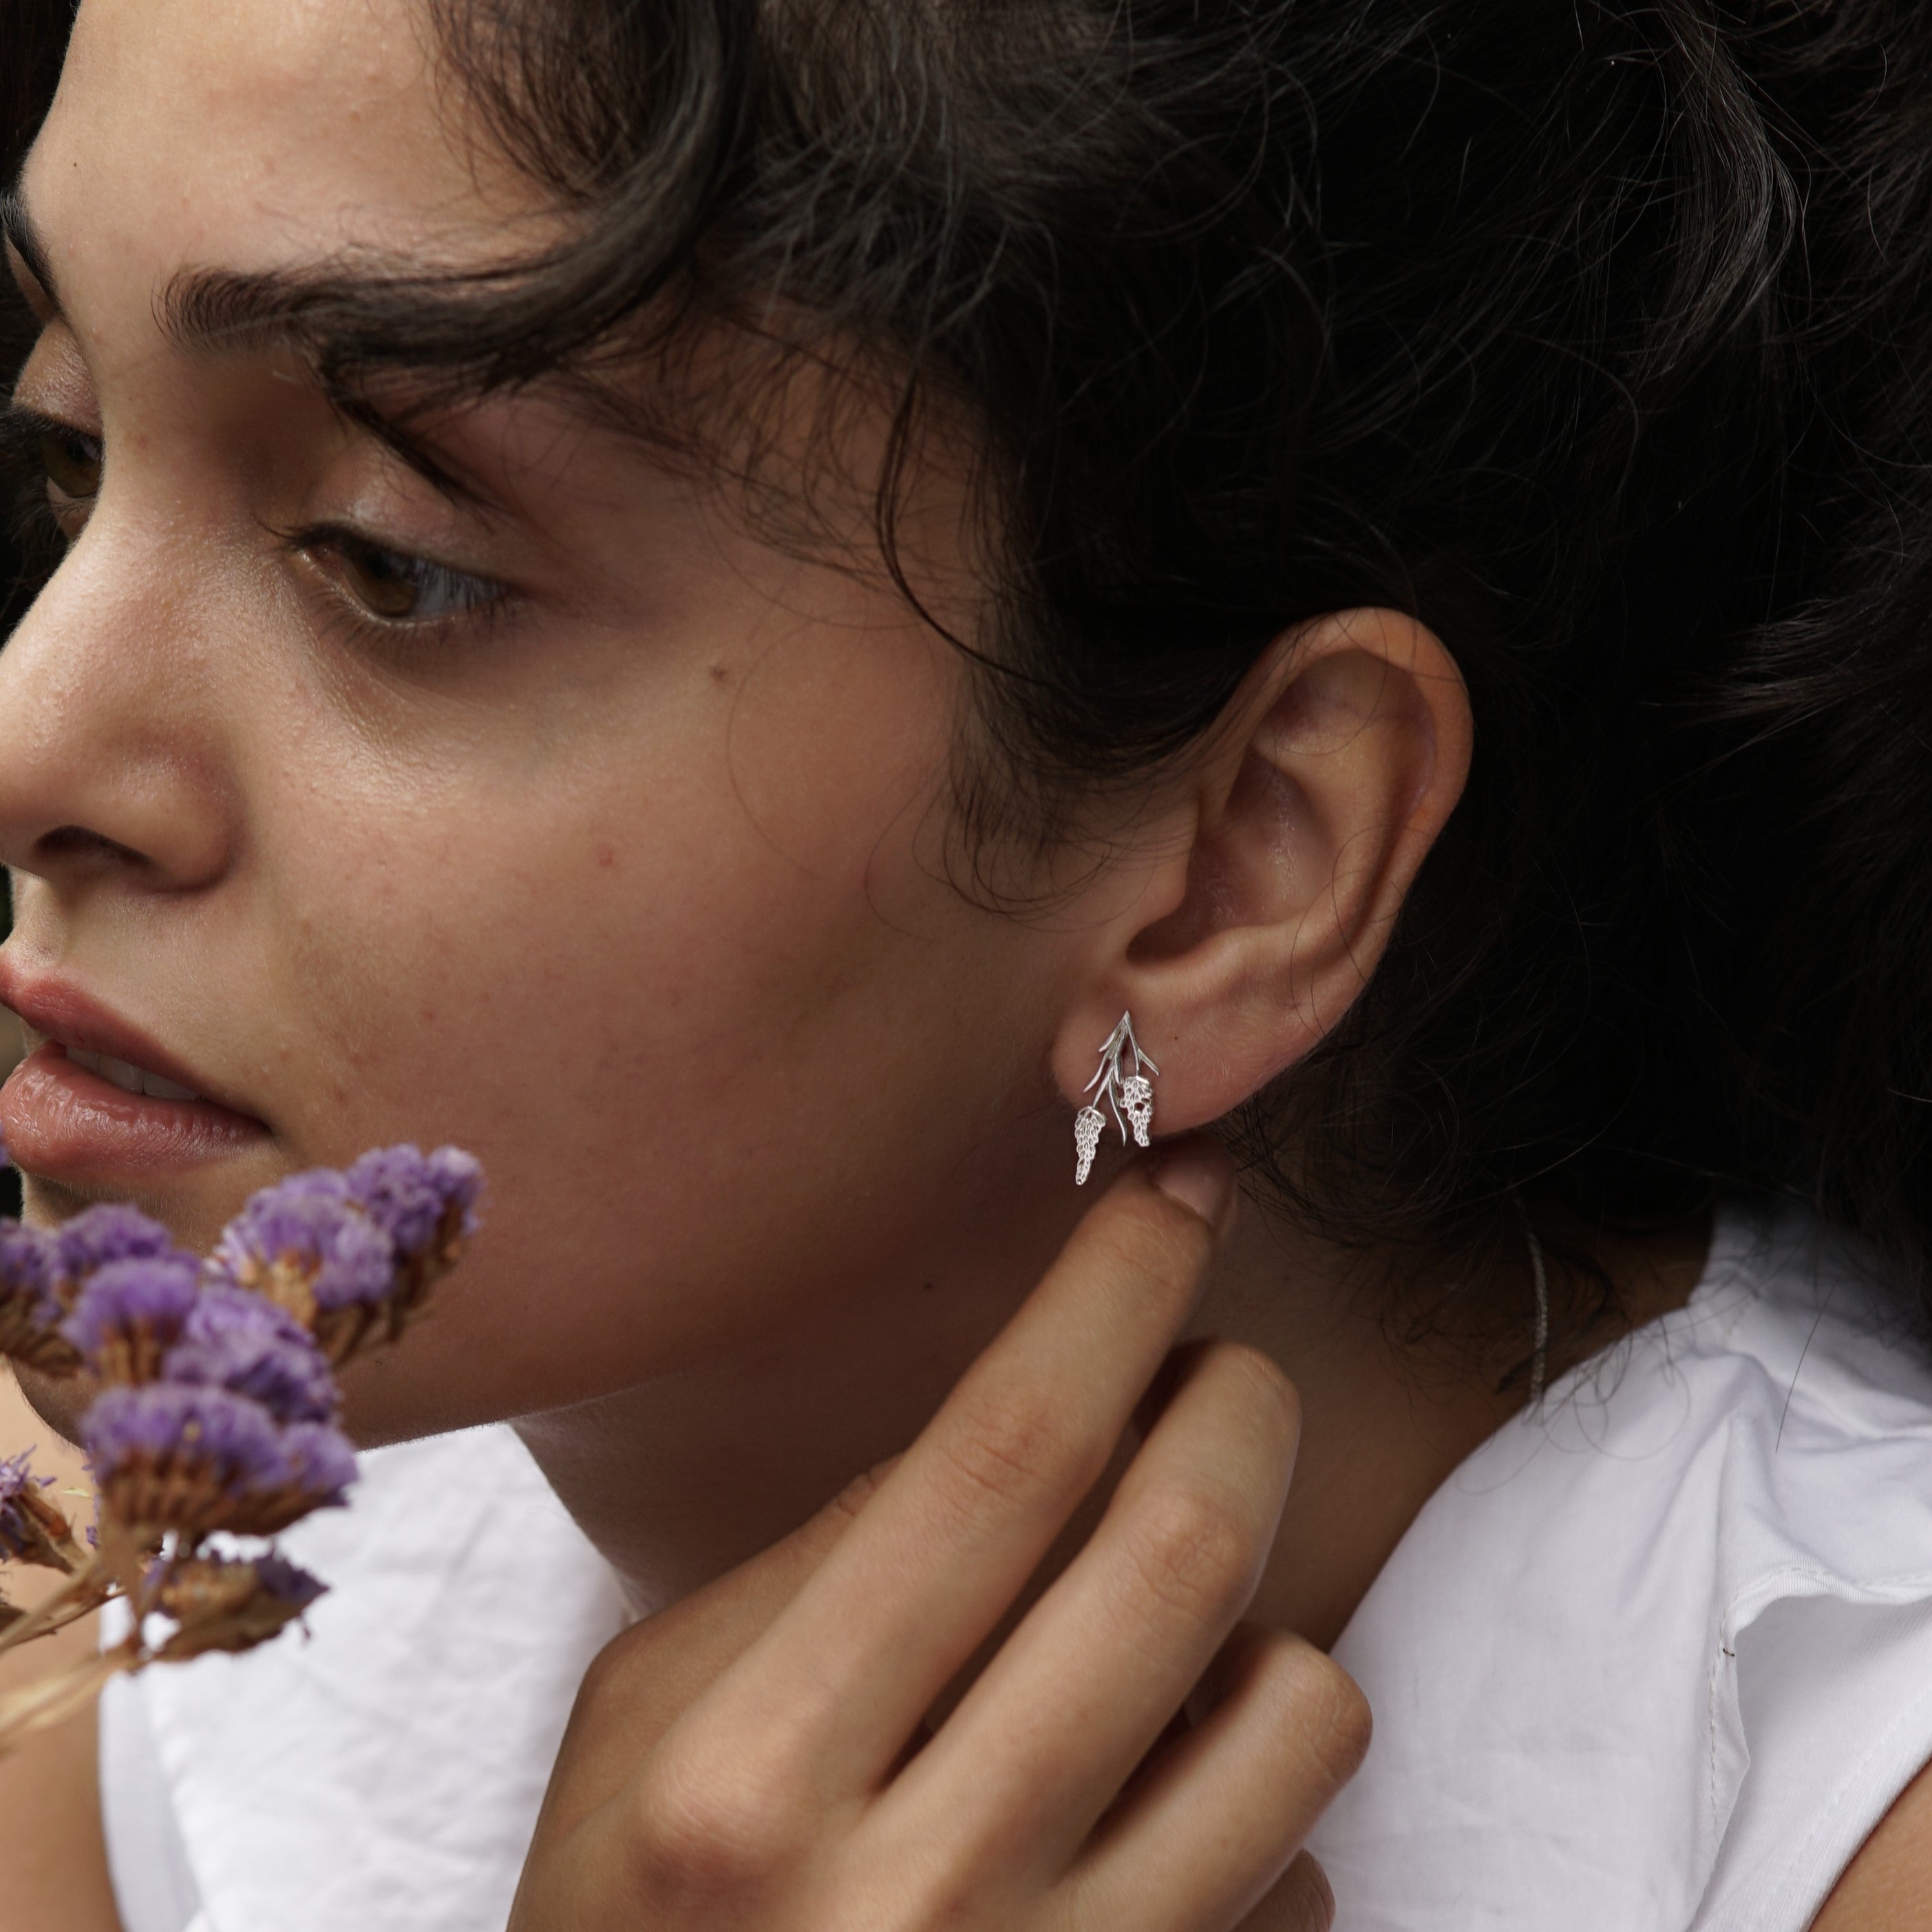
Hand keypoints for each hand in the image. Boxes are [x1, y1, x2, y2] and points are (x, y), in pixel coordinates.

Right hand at [509, 1145, 1368, 1930]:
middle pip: (1176, 1556)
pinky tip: (1153, 1805)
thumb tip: (1026, 1422)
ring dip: (1272, 1613)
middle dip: (1241, 1404)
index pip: (996, 1460)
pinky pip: (1306, 1875)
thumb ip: (819, 1567)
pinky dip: (1254, 1797)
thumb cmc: (630, 1927)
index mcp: (752, 1775)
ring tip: (1181, 1617)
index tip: (1178, 1193)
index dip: (1111, 1298)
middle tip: (1225, 1364)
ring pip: (1300, 1713)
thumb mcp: (643, 1723)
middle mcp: (917, 1898)